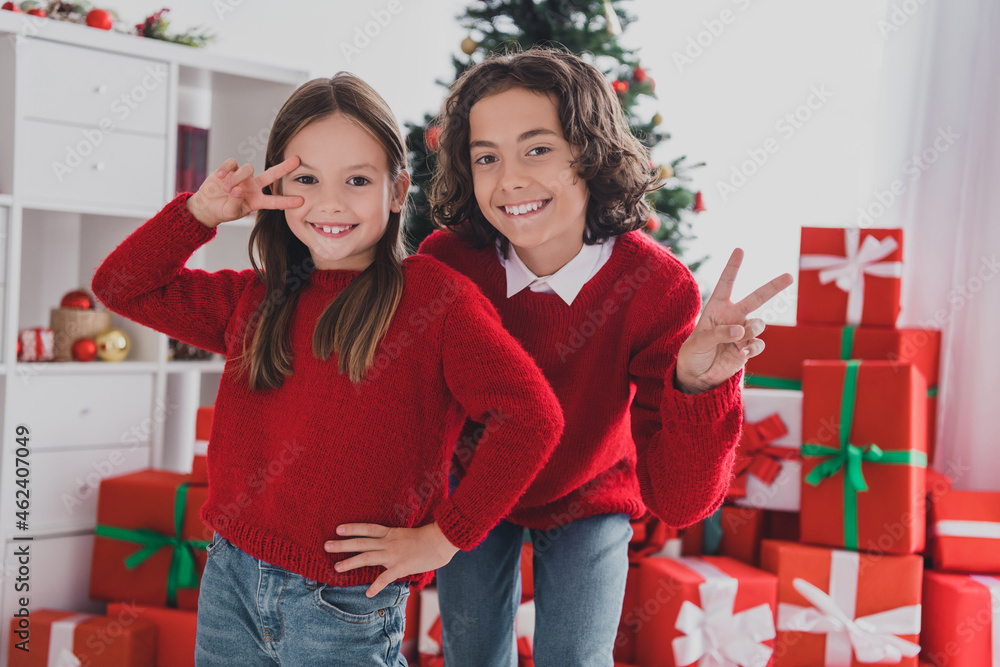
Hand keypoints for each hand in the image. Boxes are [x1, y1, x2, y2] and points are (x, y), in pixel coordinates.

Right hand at [186, 156, 303, 227]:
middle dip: (284, 167)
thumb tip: (238, 189)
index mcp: (256, 200)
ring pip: (248, 168)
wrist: (206, 205)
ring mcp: (242, 177)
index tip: (301, 201)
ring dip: (237, 178)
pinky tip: (220, 177)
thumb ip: (235, 203)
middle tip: (297, 160)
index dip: (287, 201)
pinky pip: (232, 163)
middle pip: (271, 175)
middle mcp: (253, 186)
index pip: (274, 201)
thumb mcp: (230, 212)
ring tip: (226, 189)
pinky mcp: (230, 169)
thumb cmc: (222, 211)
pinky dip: (226, 169)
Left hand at [324, 522, 459, 596]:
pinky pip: (385, 578)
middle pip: (361, 542)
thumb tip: (388, 543)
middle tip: (326, 545)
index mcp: (391, 533)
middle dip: (343, 544)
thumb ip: (396, 539)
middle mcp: (388, 542)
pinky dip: (376, 585)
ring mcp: (393, 554)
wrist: (441, 541)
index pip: (367, 529)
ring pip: (367, 557)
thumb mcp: (408, 534)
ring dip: (350, 562)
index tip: (338, 529)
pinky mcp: (401, 566)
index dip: (352, 528)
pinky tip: (368, 593)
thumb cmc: (428, 537)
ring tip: (336, 567)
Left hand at [675, 248, 792, 393]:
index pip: (726, 283)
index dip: (733, 267)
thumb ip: (719, 333)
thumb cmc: (694, 353)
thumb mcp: (699, 341)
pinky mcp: (747, 348)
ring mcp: (742, 333)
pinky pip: (758, 344)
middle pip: (756, 298)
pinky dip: (752, 347)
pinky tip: (742, 352)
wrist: (697, 376)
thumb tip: (741, 330)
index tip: (740, 250)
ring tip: (739, 337)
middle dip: (773, 287)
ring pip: (758, 323)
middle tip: (789, 277)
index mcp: (716, 308)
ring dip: (752, 328)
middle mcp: (732, 317)